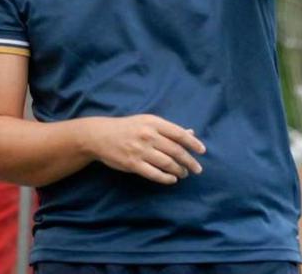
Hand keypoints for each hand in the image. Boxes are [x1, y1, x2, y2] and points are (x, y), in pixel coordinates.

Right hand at [85, 114, 205, 184]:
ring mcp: (140, 150)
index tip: (202, 151)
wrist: (99, 136)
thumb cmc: (126, 128)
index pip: (179, 134)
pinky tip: (172, 179)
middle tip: (197, 169)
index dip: (193, 143)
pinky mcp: (132, 164)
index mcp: (153, 122)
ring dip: (179, 170)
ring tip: (184, 174)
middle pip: (176, 150)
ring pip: (167, 163)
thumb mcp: (147, 122)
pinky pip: (154, 174)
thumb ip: (168, 129)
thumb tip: (191, 133)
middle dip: (189, 161)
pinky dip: (166, 178)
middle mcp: (148, 135)